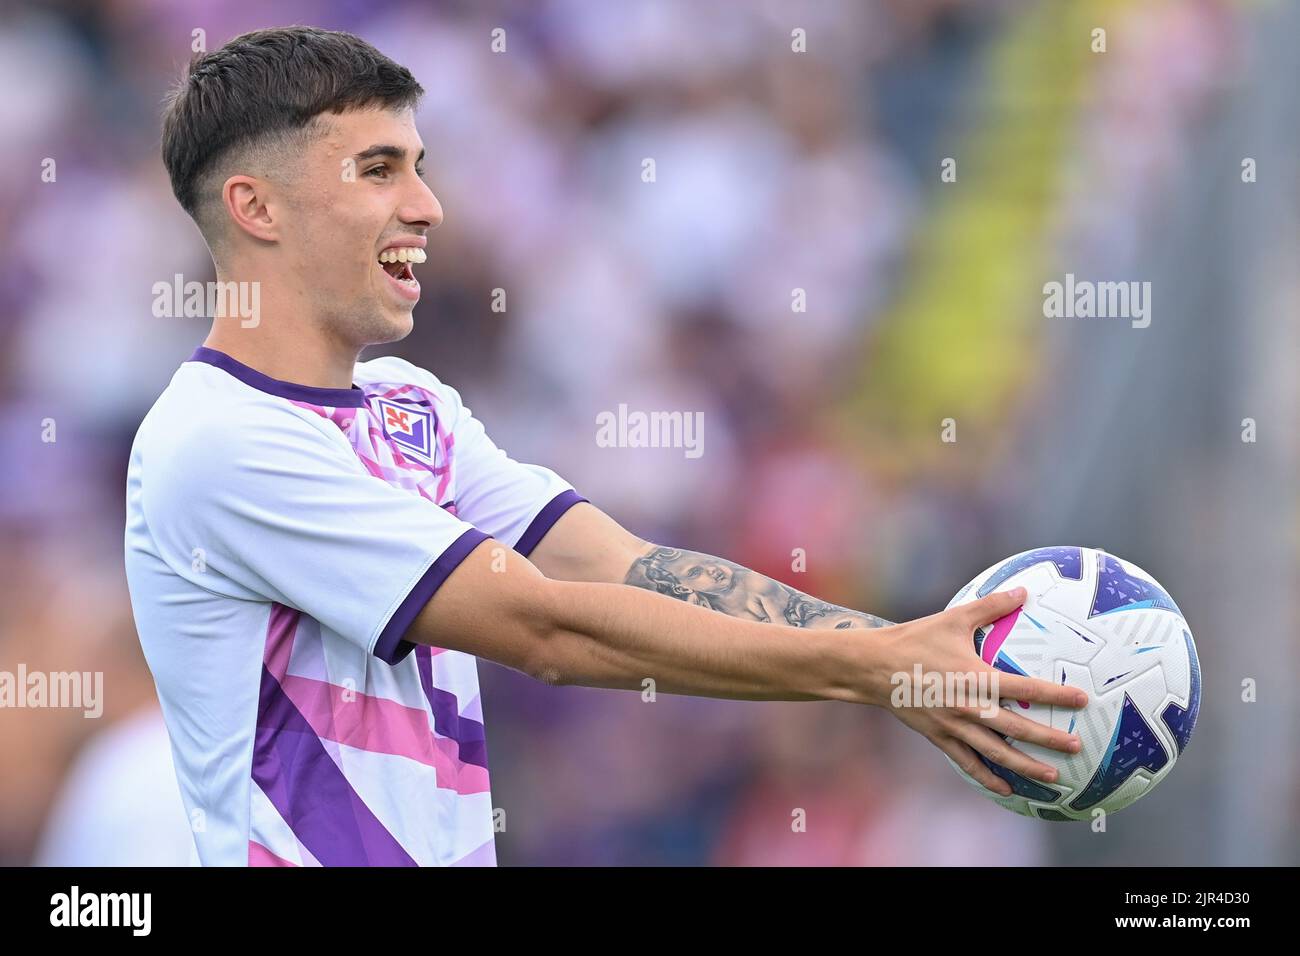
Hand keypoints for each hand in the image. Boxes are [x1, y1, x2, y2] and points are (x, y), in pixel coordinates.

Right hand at [865, 588, 1087, 796]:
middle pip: (1018, 728)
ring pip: (997, 752)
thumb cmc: (914, 639)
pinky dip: (988, 777)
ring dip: (1027, 766)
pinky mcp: (939, 736)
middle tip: (1077, 746)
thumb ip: (991, 606)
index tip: (1082, 700)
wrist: (872, 667)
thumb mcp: (953, 619)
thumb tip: (1023, 591)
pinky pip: (968, 762)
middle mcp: (969, 706)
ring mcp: (954, 726)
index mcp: (976, 677)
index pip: (1025, 688)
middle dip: (1050, 739)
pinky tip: (1007, 789)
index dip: (1056, 694)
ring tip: (1053, 776)